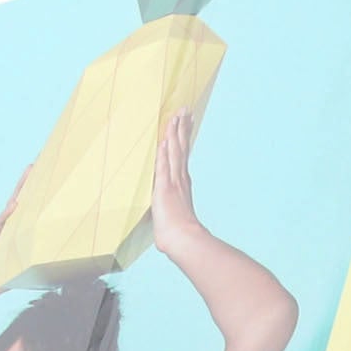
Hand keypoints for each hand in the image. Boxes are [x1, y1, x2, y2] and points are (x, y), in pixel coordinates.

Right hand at [0, 164, 35, 317]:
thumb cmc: (3, 280)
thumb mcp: (26, 268)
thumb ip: (37, 262)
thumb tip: (59, 263)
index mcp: (15, 233)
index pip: (25, 209)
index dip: (32, 193)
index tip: (41, 176)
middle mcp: (7, 229)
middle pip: (17, 200)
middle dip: (25, 183)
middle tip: (34, 164)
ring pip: (10, 207)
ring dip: (19, 190)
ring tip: (28, 174)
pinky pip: (0, 224)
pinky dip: (8, 214)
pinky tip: (15, 205)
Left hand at [151, 110, 206, 246]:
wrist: (183, 240)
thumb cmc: (178, 234)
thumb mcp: (175, 217)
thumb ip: (174, 212)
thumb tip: (172, 215)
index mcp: (182, 184)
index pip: (182, 156)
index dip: (184, 139)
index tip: (186, 124)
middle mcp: (180, 179)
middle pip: (182, 147)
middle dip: (183, 128)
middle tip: (186, 110)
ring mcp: (174, 181)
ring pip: (175, 151)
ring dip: (175, 133)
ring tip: (177, 115)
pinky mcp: (165, 187)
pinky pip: (164, 164)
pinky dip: (166, 150)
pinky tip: (167, 137)